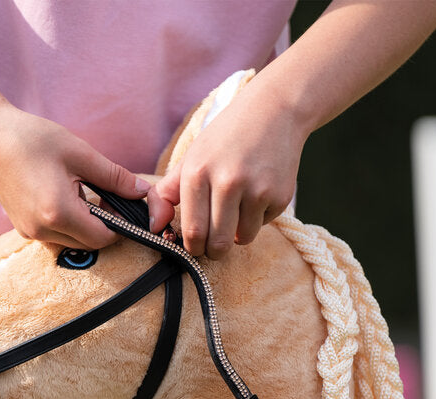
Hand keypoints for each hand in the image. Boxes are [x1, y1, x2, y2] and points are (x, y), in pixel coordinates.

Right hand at [0, 105, 149, 249]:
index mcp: (58, 213)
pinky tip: (64, 194)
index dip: (122, 226)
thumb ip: (115, 177)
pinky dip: (67, 222)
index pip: (103, 238)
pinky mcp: (22, 227)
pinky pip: (55, 235)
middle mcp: (41, 231)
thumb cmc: (32, 138)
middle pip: (88, 243)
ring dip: (85, 224)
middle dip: (104, 225)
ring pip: (72, 241)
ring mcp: (29, 232)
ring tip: (82, 190)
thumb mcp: (81, 154)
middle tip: (109, 197)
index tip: (127, 207)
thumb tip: (142, 192)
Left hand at [147, 85, 306, 258]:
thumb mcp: (190, 158)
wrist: (273, 111)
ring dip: (236, 234)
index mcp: (198, 173)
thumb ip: (167, 193)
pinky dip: (257, 219)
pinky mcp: (281, 195)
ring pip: (242, 239)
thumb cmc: (225, 138)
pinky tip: (256, 194)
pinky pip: (263, 225)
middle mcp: (228, 182)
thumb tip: (155, 227)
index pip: (193, 231)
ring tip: (235, 212)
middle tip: (212, 245)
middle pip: (217, 244)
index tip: (194, 247)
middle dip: (212, 251)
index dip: (192, 248)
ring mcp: (257, 190)